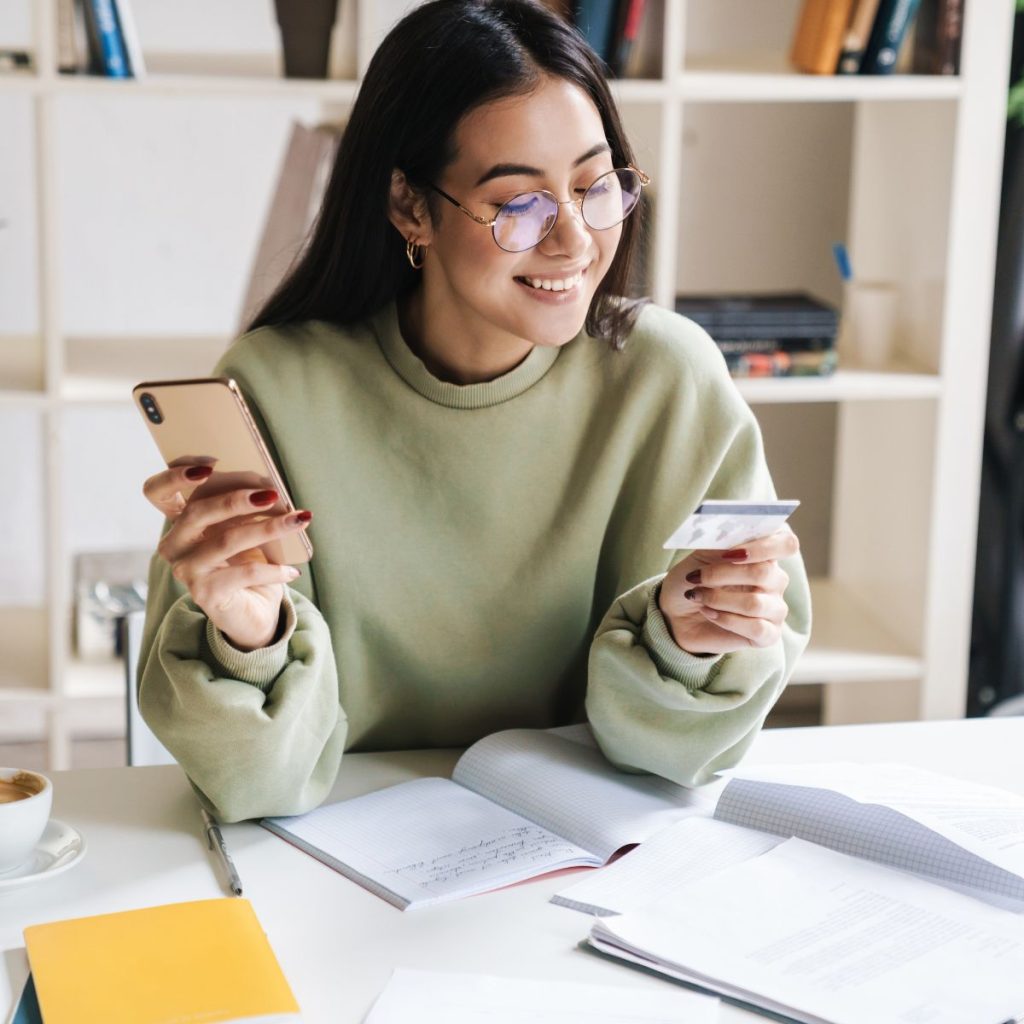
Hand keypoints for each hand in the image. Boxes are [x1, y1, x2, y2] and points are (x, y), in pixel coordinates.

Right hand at [143, 463, 311, 650]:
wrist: (253, 612)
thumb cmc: (248, 563)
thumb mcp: (244, 529)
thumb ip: (244, 507)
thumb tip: (270, 487)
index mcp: (180, 523)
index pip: (156, 492)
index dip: (175, 475)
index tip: (209, 464)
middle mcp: (174, 545)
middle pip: (197, 511)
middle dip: (238, 498)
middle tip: (272, 493)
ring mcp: (186, 570)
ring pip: (226, 540)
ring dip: (268, 528)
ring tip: (298, 520)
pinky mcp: (204, 593)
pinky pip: (244, 573)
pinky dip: (273, 569)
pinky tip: (292, 570)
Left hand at [657, 526, 798, 655]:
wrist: (676, 614)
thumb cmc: (692, 580)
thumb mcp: (700, 556)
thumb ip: (721, 543)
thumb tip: (733, 533)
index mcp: (765, 554)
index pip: (787, 544)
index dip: (764, 546)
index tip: (732, 552)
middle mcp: (776, 581)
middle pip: (764, 573)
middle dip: (722, 574)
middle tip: (696, 577)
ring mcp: (775, 608)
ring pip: (755, 603)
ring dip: (718, 599)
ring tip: (697, 596)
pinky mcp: (768, 635)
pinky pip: (755, 628)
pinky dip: (725, 619)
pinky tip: (708, 613)